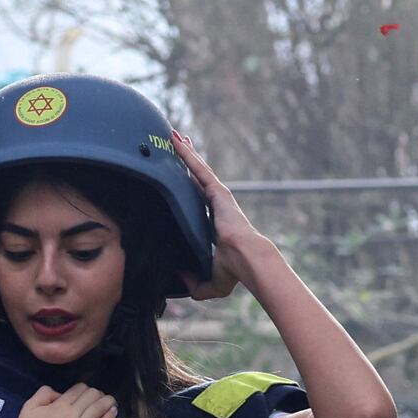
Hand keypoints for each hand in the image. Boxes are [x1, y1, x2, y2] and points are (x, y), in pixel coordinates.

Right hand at [3, 380, 115, 417]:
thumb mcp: (29, 405)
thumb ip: (44, 393)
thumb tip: (60, 393)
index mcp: (59, 405)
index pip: (79, 389)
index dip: (85, 388)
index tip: (87, 392)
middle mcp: (72, 415)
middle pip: (92, 396)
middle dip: (98, 394)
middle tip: (100, 397)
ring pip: (99, 409)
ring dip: (107, 402)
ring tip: (111, 401)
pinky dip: (109, 417)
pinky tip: (113, 411)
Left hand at [163, 127, 260, 299]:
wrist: (246, 260)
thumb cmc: (234, 271)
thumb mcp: (210, 282)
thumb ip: (194, 283)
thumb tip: (180, 278)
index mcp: (214, 221)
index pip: (197, 200)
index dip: (189, 187)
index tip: (180, 178)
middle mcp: (216, 205)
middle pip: (196, 177)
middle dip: (187, 161)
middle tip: (176, 146)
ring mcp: (217, 195)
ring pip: (197, 168)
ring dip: (185, 151)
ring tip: (172, 135)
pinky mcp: (216, 190)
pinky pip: (197, 168)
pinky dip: (186, 154)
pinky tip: (175, 141)